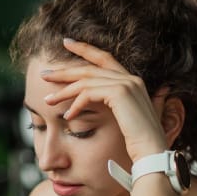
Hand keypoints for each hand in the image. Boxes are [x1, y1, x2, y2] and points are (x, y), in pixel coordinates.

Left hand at [41, 38, 168, 161]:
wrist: (152, 153)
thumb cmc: (140, 143)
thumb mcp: (128, 119)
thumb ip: (122, 106)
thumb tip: (116, 103)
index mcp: (132, 81)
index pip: (104, 58)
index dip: (85, 49)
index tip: (67, 43)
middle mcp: (130, 78)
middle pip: (89, 67)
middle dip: (64, 70)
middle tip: (44, 74)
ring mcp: (126, 84)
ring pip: (85, 81)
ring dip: (63, 91)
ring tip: (47, 100)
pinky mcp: (119, 94)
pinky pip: (88, 94)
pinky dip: (75, 105)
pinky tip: (66, 117)